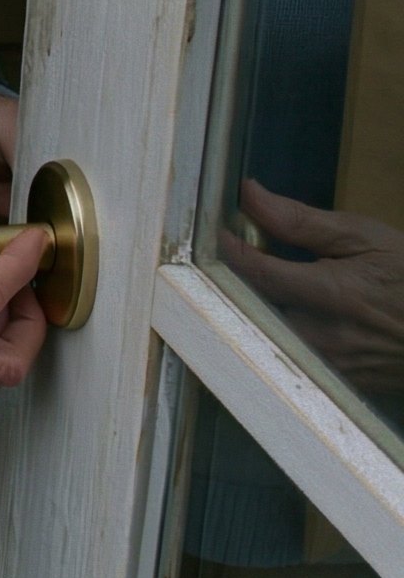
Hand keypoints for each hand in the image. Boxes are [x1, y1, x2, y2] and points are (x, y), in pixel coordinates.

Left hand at [223, 179, 403, 393]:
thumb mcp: (363, 237)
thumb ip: (300, 221)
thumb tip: (249, 196)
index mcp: (331, 294)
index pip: (254, 272)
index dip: (225, 249)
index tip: (215, 230)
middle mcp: (325, 336)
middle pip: (248, 310)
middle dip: (228, 283)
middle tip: (225, 256)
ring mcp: (330, 365)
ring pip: (263, 335)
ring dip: (247, 307)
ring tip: (251, 281)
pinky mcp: (335, 381)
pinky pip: (287, 355)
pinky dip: (274, 330)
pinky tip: (279, 310)